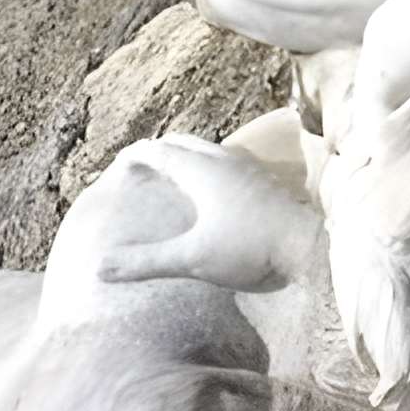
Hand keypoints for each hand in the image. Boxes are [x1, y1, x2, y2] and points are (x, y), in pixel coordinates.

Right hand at [89, 137, 311, 292]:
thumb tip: (100, 267)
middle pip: (182, 143)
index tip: (118, 166)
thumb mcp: (192, 259)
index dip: (134, 156)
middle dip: (159, 151)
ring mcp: (247, 169)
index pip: (157, 150)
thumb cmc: (249, 248)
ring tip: (175, 179)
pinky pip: (227, 165)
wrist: (308, 248)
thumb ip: (146, 262)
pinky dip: (208, 170)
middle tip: (142, 168)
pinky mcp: (264, 182)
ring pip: (208, 151)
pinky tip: (214, 196)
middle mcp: (222, 159)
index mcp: (200, 169)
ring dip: (186, 158)